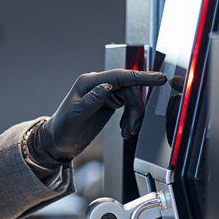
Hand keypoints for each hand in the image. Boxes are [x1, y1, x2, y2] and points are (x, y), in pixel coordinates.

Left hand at [28, 69, 167, 166]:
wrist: (59, 142)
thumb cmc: (63, 129)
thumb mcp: (76, 115)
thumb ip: (92, 100)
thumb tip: (107, 86)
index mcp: (89, 82)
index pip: (120, 76)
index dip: (141, 77)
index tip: (159, 78)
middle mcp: (98, 84)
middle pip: (129, 89)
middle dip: (136, 109)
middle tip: (134, 127)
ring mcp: (104, 93)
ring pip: (130, 98)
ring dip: (134, 116)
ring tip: (128, 131)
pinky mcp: (108, 102)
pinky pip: (127, 106)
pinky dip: (130, 118)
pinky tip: (125, 129)